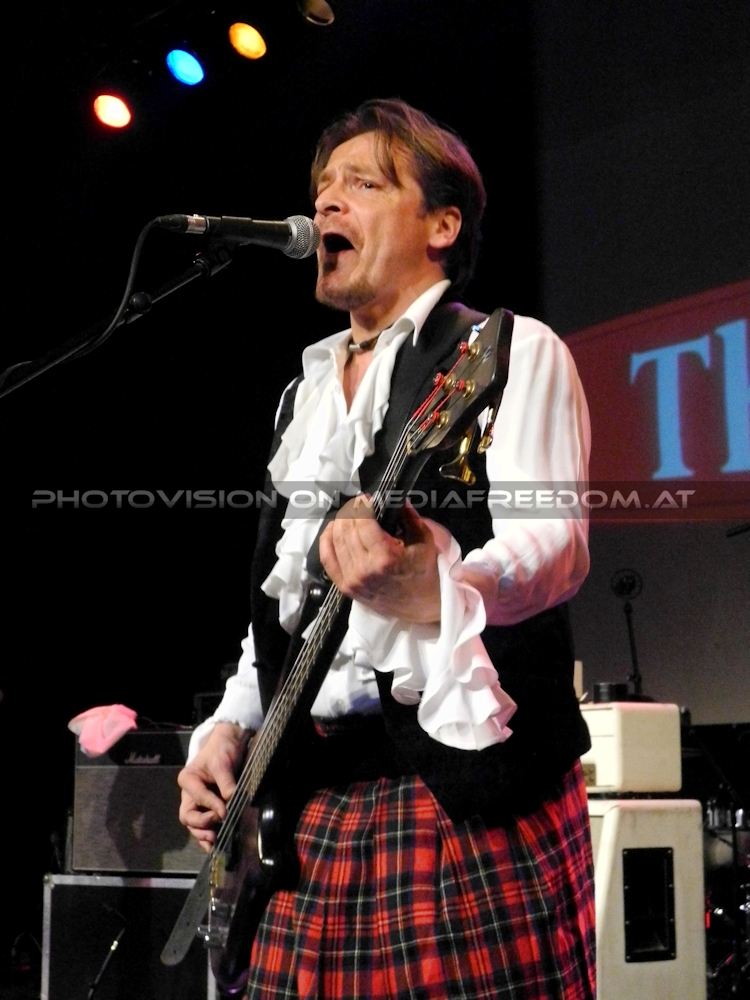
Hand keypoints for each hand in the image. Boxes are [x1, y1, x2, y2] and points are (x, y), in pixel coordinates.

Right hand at [178, 722, 249, 851]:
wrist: (229, 743)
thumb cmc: (222, 750)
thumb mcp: (223, 763)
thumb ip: (226, 783)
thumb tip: (232, 801)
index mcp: (188, 779)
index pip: (198, 797)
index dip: (211, 805)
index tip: (225, 812)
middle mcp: (189, 794)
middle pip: (188, 815)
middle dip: (201, 824)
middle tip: (216, 828)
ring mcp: (197, 802)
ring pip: (194, 824)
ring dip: (203, 834)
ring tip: (214, 842)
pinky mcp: (207, 808)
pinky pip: (203, 825)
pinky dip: (207, 836)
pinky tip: (214, 846)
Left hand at [319, 497, 440, 622]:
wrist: (420, 605)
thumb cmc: (424, 572)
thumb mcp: (424, 540)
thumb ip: (408, 516)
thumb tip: (395, 497)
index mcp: (385, 557)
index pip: (363, 523)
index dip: (362, 506)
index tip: (366, 498)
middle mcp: (364, 569)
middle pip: (346, 530)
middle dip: (350, 511)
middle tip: (358, 503)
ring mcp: (352, 580)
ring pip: (334, 541)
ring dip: (339, 522)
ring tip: (348, 514)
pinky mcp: (345, 587)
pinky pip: (327, 559)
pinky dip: (326, 540)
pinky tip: (333, 529)